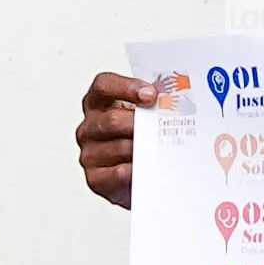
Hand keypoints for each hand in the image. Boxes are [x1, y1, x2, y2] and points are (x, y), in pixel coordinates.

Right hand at [76, 68, 172, 208]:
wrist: (139, 178)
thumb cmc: (142, 141)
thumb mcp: (144, 116)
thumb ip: (153, 104)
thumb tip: (173, 98)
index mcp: (98, 103)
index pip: (103, 85)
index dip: (126, 87)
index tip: (151, 95)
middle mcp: (89, 127)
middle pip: (111, 119)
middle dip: (141, 122)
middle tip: (163, 126)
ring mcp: (89, 153)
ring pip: (118, 147)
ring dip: (144, 148)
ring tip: (163, 148)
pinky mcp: (95, 178)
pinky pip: (117, 173)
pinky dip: (136, 170)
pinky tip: (150, 167)